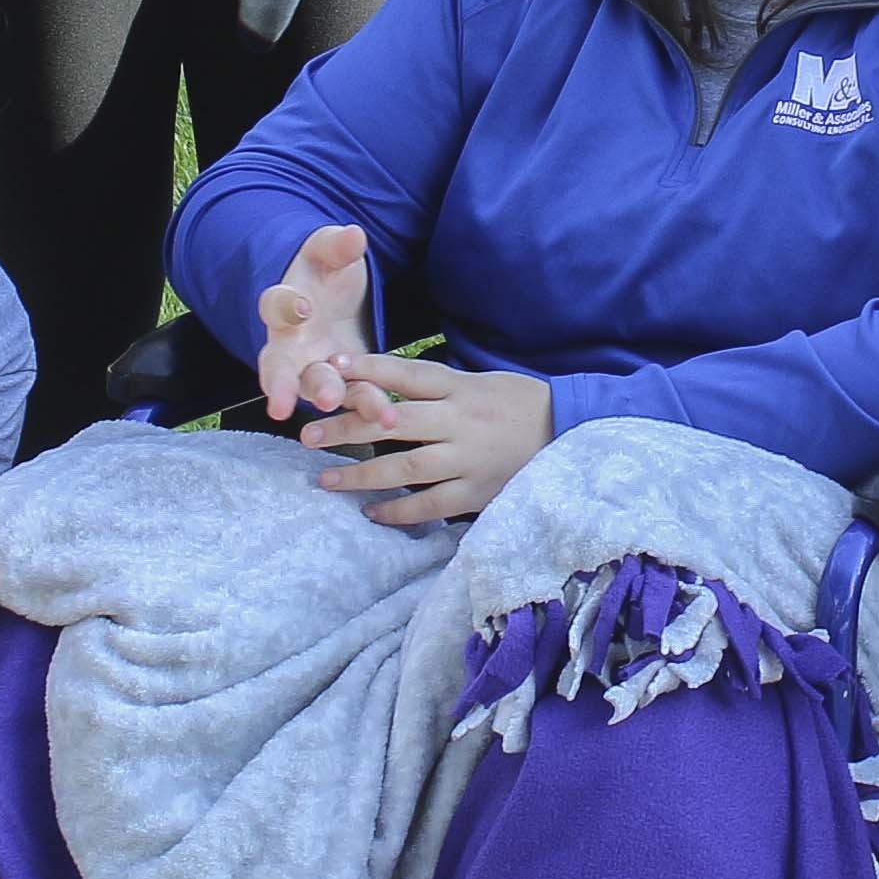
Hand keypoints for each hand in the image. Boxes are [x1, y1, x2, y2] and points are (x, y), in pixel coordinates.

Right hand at [254, 225, 374, 416]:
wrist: (333, 298)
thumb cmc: (324, 272)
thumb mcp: (329, 251)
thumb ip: (337, 246)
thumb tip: (353, 235)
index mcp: (284, 304)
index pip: (275, 305)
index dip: (286, 306)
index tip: (301, 307)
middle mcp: (290, 344)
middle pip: (281, 366)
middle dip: (286, 383)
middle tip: (291, 401)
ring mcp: (312, 367)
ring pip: (317, 388)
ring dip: (339, 400)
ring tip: (369, 410)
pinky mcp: (341, 383)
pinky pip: (350, 398)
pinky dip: (367, 408)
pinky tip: (389, 417)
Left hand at [295, 354, 553, 524]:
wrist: (571, 433)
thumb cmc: (521, 404)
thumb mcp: (483, 381)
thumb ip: (440, 386)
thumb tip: (384, 385)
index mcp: (462, 389)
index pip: (408, 376)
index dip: (369, 370)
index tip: (332, 367)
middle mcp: (461, 422)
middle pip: (393, 423)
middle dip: (346, 428)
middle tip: (307, 434)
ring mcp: (468, 459)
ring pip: (405, 469)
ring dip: (361, 476)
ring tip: (325, 479)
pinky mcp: (477, 491)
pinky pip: (430, 505)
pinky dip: (398, 511)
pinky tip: (370, 512)